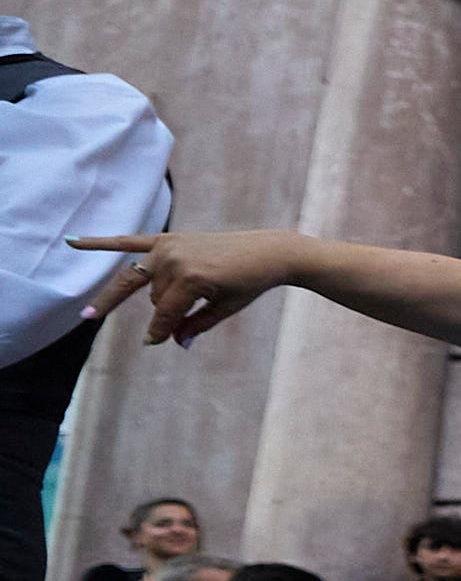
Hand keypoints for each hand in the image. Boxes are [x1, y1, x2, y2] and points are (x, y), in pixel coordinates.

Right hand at [70, 228, 305, 345]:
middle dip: (166, 310)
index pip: (163, 313)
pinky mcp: (168, 237)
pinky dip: (100, 242)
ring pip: (146, 282)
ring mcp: (169, 246)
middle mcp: (175, 259)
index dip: (160, 331)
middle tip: (188, 311)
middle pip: (152, 297)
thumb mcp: (225, 308)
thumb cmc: (251, 283)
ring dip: (160, 292)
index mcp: (191, 278)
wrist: (268, 250)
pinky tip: (71, 242)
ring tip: (197, 285)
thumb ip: (195, 324)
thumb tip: (171, 342)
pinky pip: (127, 241)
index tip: (155, 342)